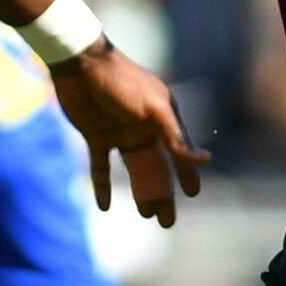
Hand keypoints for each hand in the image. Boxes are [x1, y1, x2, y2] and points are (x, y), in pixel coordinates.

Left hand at [50, 42, 211, 226]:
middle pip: (156, 167)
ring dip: (139, 192)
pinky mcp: (95, 135)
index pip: (178, 152)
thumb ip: (175, 136)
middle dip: (163, 193)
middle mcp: (143, 127)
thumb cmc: (121, 81)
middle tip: (167, 221)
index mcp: (162, 118)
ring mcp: (119, 132)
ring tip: (146, 214)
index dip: (186, 174)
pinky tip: (104, 206)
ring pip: (132, 169)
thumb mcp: (153, 109)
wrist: (80, 63)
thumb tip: (205, 160)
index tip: (194, 194)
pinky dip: (102, 185)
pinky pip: (101, 165)